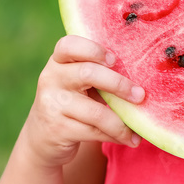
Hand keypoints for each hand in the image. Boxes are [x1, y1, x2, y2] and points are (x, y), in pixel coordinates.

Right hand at [22, 35, 144, 169]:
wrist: (42, 138)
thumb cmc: (71, 102)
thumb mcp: (75, 82)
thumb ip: (97, 72)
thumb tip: (141, 75)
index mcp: (58, 61)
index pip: (69, 45)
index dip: (94, 50)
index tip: (115, 60)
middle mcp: (51, 79)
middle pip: (88, 73)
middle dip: (119, 84)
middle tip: (140, 95)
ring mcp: (52, 105)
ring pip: (96, 112)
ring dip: (122, 122)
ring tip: (138, 128)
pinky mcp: (58, 129)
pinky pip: (95, 132)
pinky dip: (116, 136)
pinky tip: (129, 138)